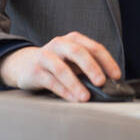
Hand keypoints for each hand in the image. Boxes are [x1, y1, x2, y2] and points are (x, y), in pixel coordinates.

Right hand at [0, 31, 121, 101]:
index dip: (107, 61)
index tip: (116, 76)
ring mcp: (46, 56)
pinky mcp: (35, 71)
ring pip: (62, 69)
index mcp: (73, 40)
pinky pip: (51, 81)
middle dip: (92, 67)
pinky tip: (72, 99)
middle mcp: (60, 45)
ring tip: (85, 97)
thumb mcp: (73, 61)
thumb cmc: (56, 63)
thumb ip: (88, 68)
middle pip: (78, 52)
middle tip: (101, 82)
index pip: (94, 48)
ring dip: (76, 84)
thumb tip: (109, 84)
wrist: (23, 64)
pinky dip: (63, 91)